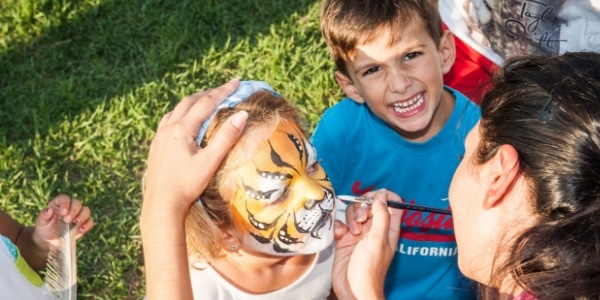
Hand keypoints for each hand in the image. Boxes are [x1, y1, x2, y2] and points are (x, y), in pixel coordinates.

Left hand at [32, 194, 93, 249]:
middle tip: (67, 220)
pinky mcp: (83, 224)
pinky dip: (87, 225)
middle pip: (77, 203)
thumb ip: (43, 215)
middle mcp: (70, 207)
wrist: (49, 241)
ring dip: (82, 217)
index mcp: (59, 204)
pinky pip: (90, 222)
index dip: (66, 204)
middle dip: (74, 211)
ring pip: (86, 211)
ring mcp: (78, 216)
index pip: (65, 198)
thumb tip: (49, 210)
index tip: (63, 212)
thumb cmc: (44, 228)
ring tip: (75, 224)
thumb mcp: (41, 222)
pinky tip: (80, 230)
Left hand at [142, 78, 247, 214]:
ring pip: (177, 110)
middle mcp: (168, 128)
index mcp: (182, 129)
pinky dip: (182, 114)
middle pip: (190, 101)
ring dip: (193, 102)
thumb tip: (242, 115)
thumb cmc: (187, 185)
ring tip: (206, 101)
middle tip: (224, 90)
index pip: (206, 103)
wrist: (161, 204)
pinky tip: (185, 121)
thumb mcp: (210, 161)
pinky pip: (169, 121)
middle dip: (208, 93)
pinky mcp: (155, 147)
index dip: (223, 91)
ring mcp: (159, 137)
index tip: (237, 82)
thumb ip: (226, 137)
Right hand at [332, 189, 402, 299]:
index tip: (373, 197)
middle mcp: (374, 229)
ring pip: (354, 213)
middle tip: (362, 220)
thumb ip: (381, 216)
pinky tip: (340, 235)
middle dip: (363, 207)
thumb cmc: (370, 268)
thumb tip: (381, 195)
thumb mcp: (378, 240)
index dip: (383, 197)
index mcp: (388, 229)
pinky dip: (339, 226)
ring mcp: (359, 234)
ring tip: (352, 232)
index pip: (392, 204)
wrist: (353, 289)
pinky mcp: (344, 239)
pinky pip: (341, 223)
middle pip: (369, 205)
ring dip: (351, 218)